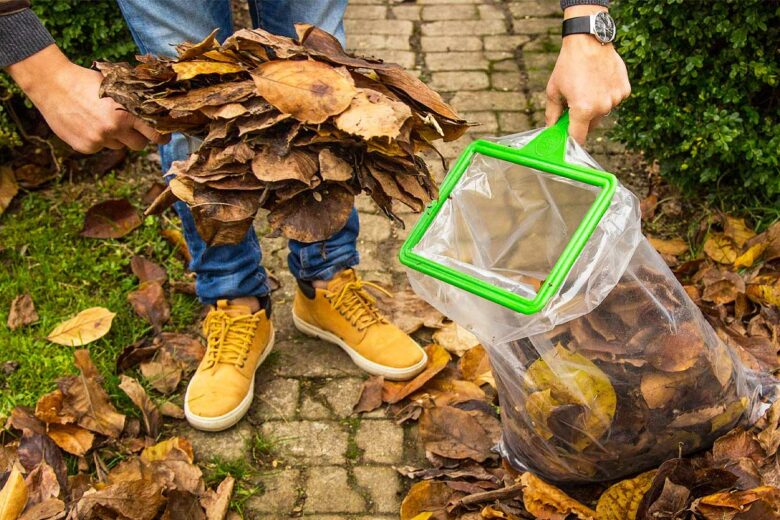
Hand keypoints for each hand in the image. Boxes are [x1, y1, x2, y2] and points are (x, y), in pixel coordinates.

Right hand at [7, 45, 167, 153]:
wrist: (52, 83)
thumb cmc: (87, 81)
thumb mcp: (116, 87)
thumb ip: (134, 102)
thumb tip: (157, 112)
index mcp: (126, 112)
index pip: (155, 134)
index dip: (162, 137)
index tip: (164, 137)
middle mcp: (114, 128)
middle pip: (140, 145)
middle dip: (139, 138)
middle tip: (133, 129)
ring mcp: (99, 139)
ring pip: (118, 146)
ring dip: (116, 137)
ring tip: (101, 119)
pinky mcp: (85, 147)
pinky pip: (100, 147)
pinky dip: (97, 139)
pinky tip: (86, 123)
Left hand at [545, 7, 630, 143]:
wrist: (588, 41)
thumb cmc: (568, 65)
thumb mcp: (553, 90)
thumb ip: (552, 114)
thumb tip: (550, 130)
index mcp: (582, 110)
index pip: (578, 138)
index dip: (571, 141)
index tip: (567, 142)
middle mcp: (602, 107)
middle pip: (591, 125)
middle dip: (582, 120)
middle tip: (575, 106)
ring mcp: (615, 99)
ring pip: (603, 112)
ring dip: (596, 106)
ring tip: (588, 86)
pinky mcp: (625, 89)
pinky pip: (614, 100)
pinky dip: (607, 95)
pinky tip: (600, 81)